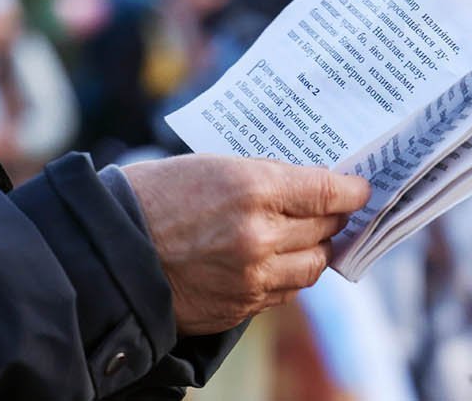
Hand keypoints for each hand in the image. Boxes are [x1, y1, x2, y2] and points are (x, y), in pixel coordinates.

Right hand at [122, 155, 369, 334]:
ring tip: (306, 238)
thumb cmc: (152, 196)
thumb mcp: (208, 166)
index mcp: (251, 187)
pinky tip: (273, 261)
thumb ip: (260, 177)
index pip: (326, 191)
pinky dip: (286, 276)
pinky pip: (284, 292)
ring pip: (311, 266)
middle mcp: (259, 234)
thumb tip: (303, 186)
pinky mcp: (242, 306)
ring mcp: (253, 276)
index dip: (351, 189)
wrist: (110, 250)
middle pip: (324, 228)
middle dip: (332, 218)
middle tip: (332, 209)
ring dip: (313, 250)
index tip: (361, 188)